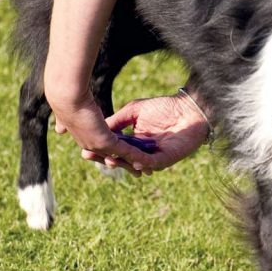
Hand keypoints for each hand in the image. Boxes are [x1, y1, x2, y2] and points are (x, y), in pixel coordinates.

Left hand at [49, 89, 156, 174]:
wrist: (67, 97)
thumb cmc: (68, 100)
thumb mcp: (68, 115)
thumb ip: (66, 123)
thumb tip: (60, 129)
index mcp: (83, 138)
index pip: (101, 149)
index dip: (113, 155)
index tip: (124, 159)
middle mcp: (90, 145)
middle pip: (112, 158)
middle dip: (126, 165)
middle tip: (139, 172)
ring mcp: (97, 145)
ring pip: (120, 157)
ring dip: (135, 164)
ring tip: (148, 171)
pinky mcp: (105, 141)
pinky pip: (125, 151)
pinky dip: (137, 155)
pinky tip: (148, 159)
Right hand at [95, 93, 210, 171]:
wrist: (188, 108)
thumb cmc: (164, 107)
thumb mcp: (134, 111)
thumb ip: (119, 120)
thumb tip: (100, 127)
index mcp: (133, 141)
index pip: (113, 148)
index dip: (100, 148)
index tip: (84, 148)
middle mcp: (141, 152)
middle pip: (120, 158)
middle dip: (106, 157)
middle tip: (90, 154)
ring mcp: (153, 157)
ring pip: (133, 163)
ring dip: (121, 162)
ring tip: (110, 159)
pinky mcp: (166, 159)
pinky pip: (151, 163)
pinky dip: (141, 162)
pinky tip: (132, 159)